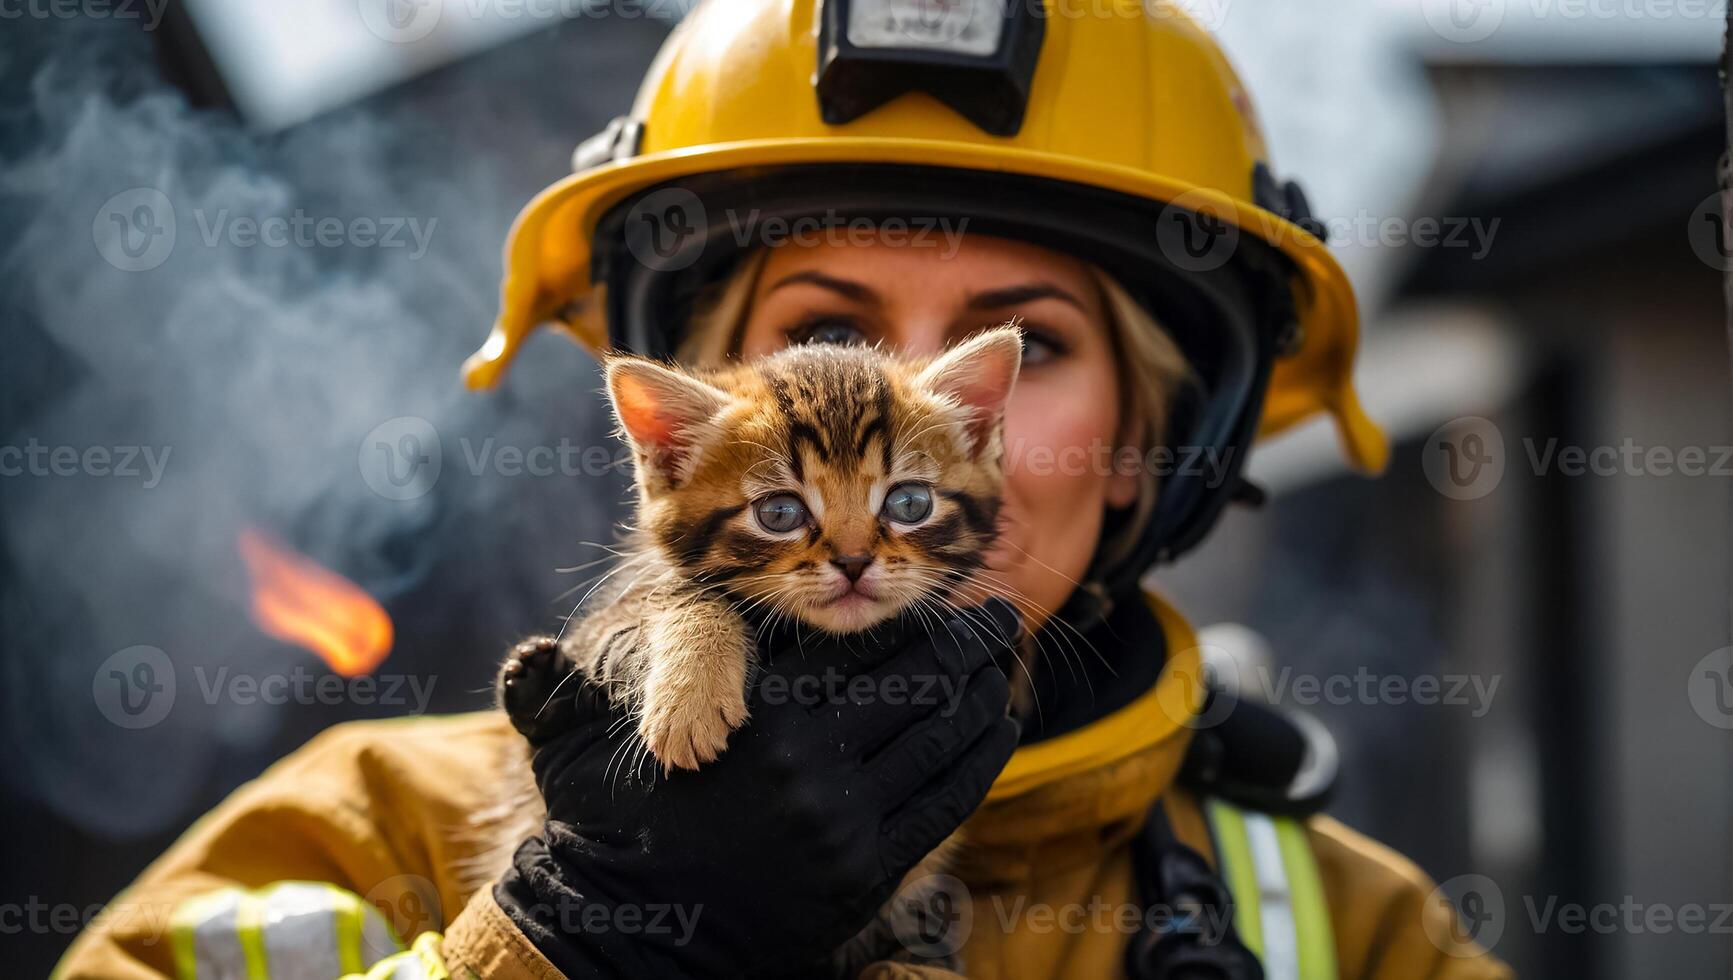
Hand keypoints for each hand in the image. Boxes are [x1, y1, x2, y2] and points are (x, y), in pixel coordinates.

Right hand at [493, 599, 1022, 977]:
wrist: (628, 940)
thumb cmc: (604, 831)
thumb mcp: (568, 752)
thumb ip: (557, 692)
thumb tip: (533, 654)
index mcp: (752, 715)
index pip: (858, 644)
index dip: (908, 611)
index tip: (939, 586)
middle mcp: (807, 761)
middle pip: (916, 680)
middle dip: (967, 639)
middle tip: (1000, 609)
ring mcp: (844, 820)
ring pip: (941, 735)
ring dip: (983, 691)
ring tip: (1002, 660)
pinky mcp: (867, 870)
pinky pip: (946, 799)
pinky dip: (982, 757)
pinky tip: (998, 728)